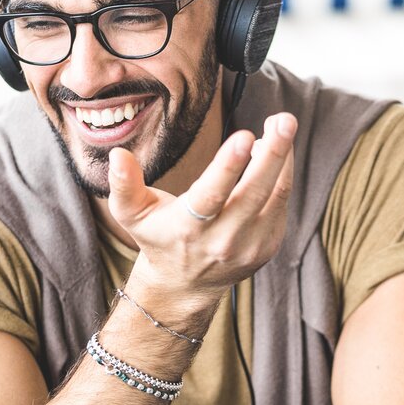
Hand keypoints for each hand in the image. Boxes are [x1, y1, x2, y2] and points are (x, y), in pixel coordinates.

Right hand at [108, 112, 297, 307]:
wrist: (186, 284)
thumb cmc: (158, 237)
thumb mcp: (132, 214)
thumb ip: (123, 184)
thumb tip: (119, 155)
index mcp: (188, 228)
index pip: (211, 196)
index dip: (228, 167)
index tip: (245, 136)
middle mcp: (223, 240)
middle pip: (254, 193)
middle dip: (274, 154)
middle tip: (284, 120)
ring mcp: (250, 245)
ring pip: (276, 196)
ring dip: (284, 158)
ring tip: (283, 125)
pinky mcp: (268, 244)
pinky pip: (281, 203)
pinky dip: (283, 173)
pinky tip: (276, 151)